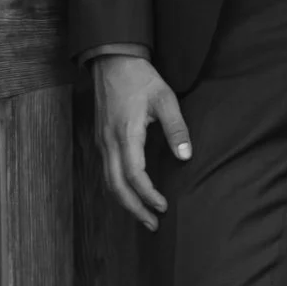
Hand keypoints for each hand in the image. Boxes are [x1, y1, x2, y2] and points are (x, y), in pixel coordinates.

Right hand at [93, 54, 190, 230]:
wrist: (113, 60)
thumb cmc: (140, 78)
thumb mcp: (165, 98)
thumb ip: (176, 128)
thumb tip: (186, 157)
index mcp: (125, 134)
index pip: (134, 175)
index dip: (148, 195)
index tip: (163, 207)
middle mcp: (108, 142)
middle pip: (116, 186)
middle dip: (134, 209)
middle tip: (153, 225)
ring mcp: (101, 142)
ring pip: (108, 182)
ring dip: (125, 202)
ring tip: (144, 216)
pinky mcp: (100, 139)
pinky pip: (106, 172)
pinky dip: (118, 188)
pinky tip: (131, 194)